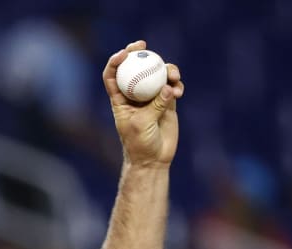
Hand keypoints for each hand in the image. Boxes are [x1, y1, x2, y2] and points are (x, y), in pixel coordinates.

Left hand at [102, 40, 184, 167]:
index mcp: (120, 99)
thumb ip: (155, 105)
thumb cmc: (140, 144)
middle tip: (145, 46)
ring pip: (157, 75)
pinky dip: (176, 86)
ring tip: (173, 75)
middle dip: (138, 53)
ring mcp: (151, 97)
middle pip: (135, 68)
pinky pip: (172, 87)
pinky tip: (178, 92)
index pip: (113, 76)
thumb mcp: (143, 124)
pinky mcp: (167, 103)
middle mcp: (134, 95)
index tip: (124, 53)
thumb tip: (167, 88)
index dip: (115, 62)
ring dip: (166, 70)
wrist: (153, 159)